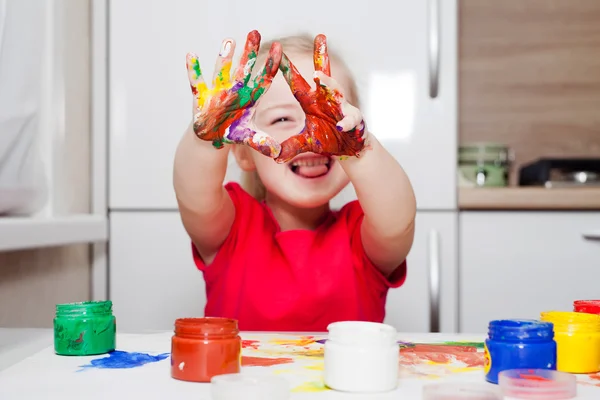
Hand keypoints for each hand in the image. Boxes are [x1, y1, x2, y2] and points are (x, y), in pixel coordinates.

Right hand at [186, 30, 281, 156]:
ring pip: (222, 71)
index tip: (278, 48)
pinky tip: (191, 55)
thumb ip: (262, 142)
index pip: (262, 79)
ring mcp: (217, 91)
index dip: (270, 65)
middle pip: (243, 68)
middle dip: (248, 52)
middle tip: (255, 32)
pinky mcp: (202, 96)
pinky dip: (194, 69)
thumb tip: (278, 153)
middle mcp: (234, 91)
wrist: (211, 137)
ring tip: (229, 40)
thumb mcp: (248, 138)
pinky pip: (197, 81)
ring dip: (224, 57)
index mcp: (248, 98)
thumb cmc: (231, 132)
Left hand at [274, 34, 366, 162]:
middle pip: (324, 74)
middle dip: (322, 55)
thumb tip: (274, 157)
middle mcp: (327, 99)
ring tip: (319, 77)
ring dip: (329, 84)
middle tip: (320, 37)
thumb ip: (291, 147)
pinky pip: (350, 119)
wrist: (350, 148)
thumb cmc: (328, 139)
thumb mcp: (306, 144)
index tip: (278, 51)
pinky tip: (340, 126)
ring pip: (337, 92)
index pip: (297, 82)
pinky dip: (345, 122)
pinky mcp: (355, 119)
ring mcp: (342, 107)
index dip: (288, 68)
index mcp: (311, 102)